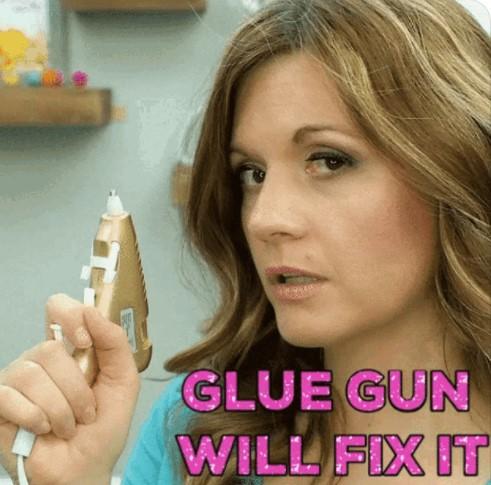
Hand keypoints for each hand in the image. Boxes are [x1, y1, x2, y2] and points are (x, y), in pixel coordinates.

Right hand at [0, 293, 139, 484]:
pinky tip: (42, 430)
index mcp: (71, 349)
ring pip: (33, 374)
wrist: (84, 470)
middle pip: (49, 348)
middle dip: (77, 388)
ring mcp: (17, 380)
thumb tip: (91, 310)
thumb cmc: (104, 427)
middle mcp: (41, 359)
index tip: (84, 342)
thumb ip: (114, 343)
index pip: (58, 308)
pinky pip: (9, 396)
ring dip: (60, 409)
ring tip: (67, 426)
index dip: (69, 316)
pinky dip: (34, 418)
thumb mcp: (123, 381)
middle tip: (86, 412)